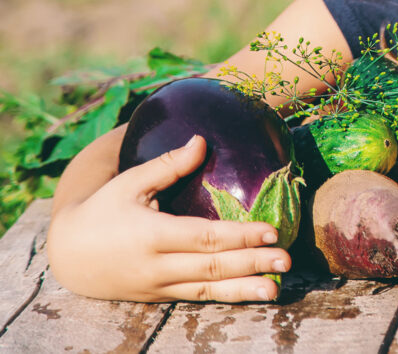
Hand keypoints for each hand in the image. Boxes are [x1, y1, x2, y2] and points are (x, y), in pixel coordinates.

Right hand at [47, 135, 291, 302]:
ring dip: (245, 290)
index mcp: (151, 234)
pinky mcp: (161, 297)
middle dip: (252, 263)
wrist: (68, 256)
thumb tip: (202, 140)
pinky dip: (227, 296)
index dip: (240, 236)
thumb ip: (168, 165)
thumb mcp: (130, 183)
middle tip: (287, 260)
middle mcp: (157, 265)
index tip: (271, 231)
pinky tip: (254, 293)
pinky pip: (198, 298)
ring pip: (208, 290)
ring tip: (277, 288)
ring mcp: (159, 286)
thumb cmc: (103, 210)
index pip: (205, 237)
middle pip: (213, 266)